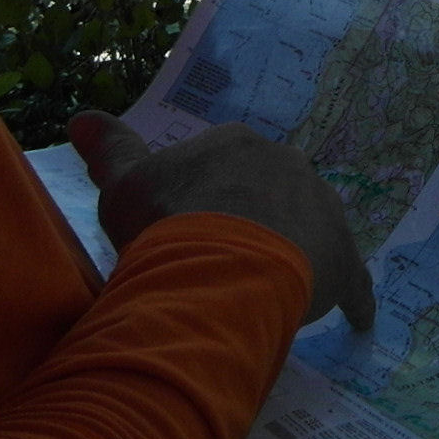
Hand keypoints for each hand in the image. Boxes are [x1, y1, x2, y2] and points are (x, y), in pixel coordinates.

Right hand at [68, 110, 375, 330]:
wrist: (219, 263)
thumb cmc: (167, 223)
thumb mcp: (124, 186)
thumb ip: (111, 151)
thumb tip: (81, 118)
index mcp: (236, 146)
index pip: (226, 165)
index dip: (208, 197)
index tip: (192, 226)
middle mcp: (286, 165)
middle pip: (272, 193)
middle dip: (256, 220)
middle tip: (230, 261)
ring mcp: (321, 208)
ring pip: (311, 229)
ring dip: (298, 252)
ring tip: (277, 288)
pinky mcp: (342, 257)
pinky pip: (353, 281)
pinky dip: (353, 299)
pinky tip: (358, 321)